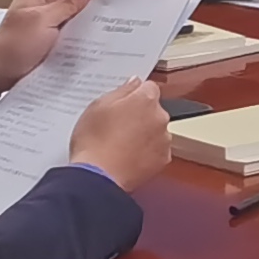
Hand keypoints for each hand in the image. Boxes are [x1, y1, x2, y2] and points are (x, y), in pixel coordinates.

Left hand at [0, 0, 106, 94]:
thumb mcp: (44, 20)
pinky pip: (70, 25)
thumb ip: (68, 4)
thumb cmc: (15, 44)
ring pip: (73, 8)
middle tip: (107, 4)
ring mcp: (48, 17)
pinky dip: (81, 26)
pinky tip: (92, 33)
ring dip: (87, 12)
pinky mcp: (51, 33)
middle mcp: (44, 1)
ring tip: (103, 19)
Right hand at [68, 77, 172, 192]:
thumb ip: (122, 90)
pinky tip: (129, 156)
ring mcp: (164, 139)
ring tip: (121, 144)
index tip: (124, 103)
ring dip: (145, 133)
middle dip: (140, 114)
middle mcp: (160, 117)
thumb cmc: (93, 141)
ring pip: (156, 129)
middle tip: (118, 125)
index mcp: (145, 99)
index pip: (149, 87)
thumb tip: (135, 82)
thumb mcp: (98, 106)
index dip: (135, 94)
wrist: (98, 177)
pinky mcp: (163, 159)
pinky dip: (147, 151)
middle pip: (154, 109)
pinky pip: (157, 149)